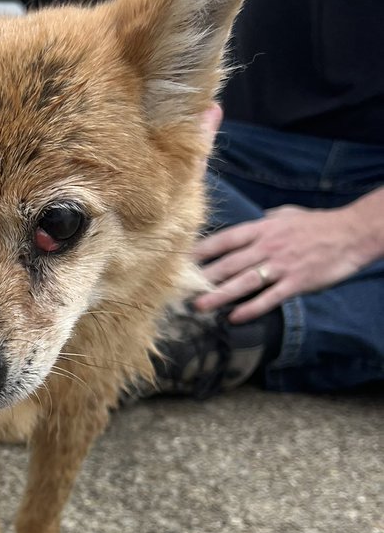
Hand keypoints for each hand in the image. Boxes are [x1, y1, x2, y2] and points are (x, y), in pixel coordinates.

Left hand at [193, 204, 368, 322]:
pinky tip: (235, 318)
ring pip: (244, 282)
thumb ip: (264, 222)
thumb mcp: (287, 215)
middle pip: (228, 263)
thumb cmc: (317, 224)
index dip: (202, 251)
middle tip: (181, 290)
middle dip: (203, 277)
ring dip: (219, 295)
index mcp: (263, 228)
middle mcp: (268, 246)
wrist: (352, 233)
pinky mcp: (296, 282)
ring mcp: (281, 265)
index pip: (225, 239)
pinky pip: (269, 298)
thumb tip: (246, 227)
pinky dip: (251, 309)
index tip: (182, 261)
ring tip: (200, 306)